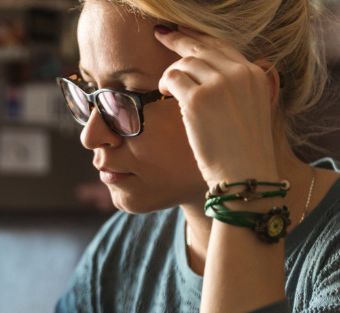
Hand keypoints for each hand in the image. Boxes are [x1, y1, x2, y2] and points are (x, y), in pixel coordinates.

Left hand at [154, 26, 279, 185]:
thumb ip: (236, 90)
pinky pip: (172, 78)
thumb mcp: (251, 111)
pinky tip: (164, 94)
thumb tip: (207, 78)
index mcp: (256, 75)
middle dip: (179, 39)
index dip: (199, 38)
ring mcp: (219, 85)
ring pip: (185, 61)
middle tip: (161, 35)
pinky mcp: (197, 99)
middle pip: (202, 47)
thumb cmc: (243, 152)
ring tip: (167, 88)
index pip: (222, 46)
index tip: (182, 34)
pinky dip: (165, 83)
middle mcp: (240, 74)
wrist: (246, 175)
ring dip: (171, 73)